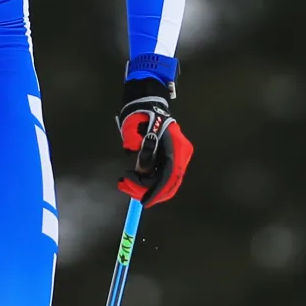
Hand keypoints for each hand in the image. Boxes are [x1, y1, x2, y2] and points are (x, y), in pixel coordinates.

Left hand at [117, 78, 192, 206]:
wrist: (146, 104)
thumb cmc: (140, 115)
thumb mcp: (136, 132)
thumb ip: (141, 152)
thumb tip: (142, 171)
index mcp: (176, 146)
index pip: (169, 175)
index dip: (156, 191)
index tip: (144, 202)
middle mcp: (181, 153)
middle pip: (169, 182)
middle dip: (148, 190)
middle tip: (127, 188)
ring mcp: (178, 156)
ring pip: (165, 181)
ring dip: (145, 186)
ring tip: (124, 182)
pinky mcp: (170, 158)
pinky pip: (161, 175)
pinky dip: (147, 180)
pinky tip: (132, 178)